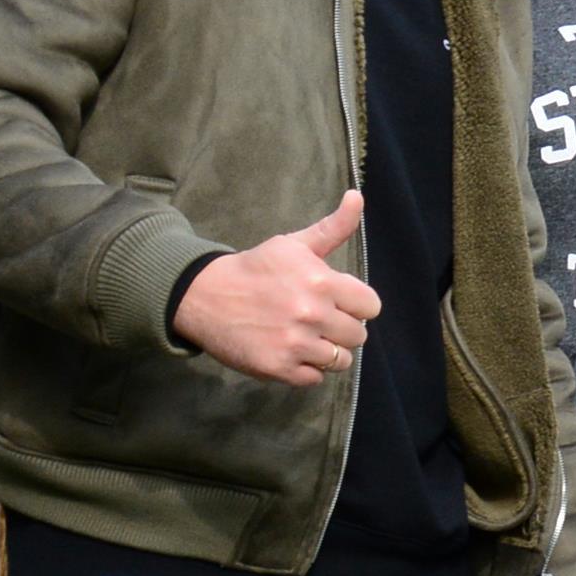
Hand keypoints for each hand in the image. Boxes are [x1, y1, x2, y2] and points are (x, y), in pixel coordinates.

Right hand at [172, 192, 379, 384]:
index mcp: (321, 282)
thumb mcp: (294, 245)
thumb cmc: (256, 268)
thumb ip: (333, 227)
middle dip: (341, 328)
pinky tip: (288, 350)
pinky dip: (305, 369)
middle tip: (315, 319)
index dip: (356, 305)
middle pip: (357, 336)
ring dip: (326, 351)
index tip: (337, 301)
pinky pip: (315, 378)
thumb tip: (358, 196)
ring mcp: (295, 344)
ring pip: (340, 360)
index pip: (371, 306)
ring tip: (303, 336)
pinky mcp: (278, 368)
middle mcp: (312, 314)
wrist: (204, 295)